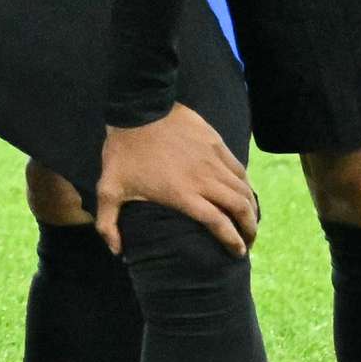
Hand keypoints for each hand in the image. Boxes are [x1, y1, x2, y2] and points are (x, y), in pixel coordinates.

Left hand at [92, 103, 256, 256]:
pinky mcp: (217, 143)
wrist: (138, 108)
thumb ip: (109, 223)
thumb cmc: (124, 151)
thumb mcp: (109, 188)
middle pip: (241, 209)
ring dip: (252, 208)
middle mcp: (205, 180)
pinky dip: (246, 184)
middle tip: (249, 241)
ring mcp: (213, 160)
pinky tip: (244, 192)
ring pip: (244, 189)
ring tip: (251, 220)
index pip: (220, 224)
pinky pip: (240, 169)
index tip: (238, 253)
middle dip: (250, 229)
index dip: (233, 241)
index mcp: (184, 195)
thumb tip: (116, 252)